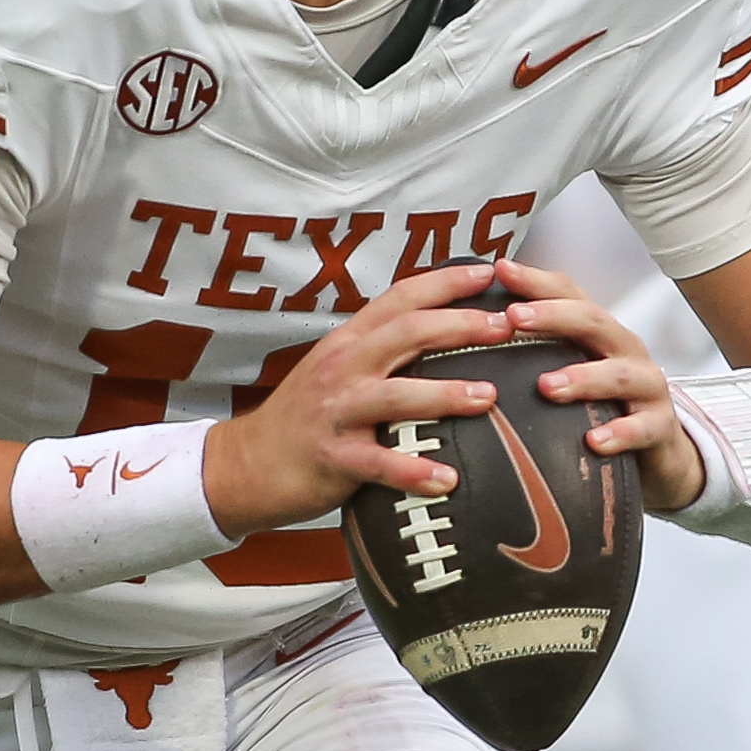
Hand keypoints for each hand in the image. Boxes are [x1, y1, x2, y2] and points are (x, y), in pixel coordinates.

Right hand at [203, 260, 513, 533]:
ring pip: (395, 395)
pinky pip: (379, 464)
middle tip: (504, 326)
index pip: (401, 298)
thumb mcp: (338, 368)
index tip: (489, 272)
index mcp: (349, 342)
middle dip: (459, 326)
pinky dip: (414, 471)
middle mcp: (343, 368)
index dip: (445, 282)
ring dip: (444, 394)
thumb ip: (383, 349)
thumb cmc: (307, 416)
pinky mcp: (333, 458)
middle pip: (406, 335)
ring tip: (487, 397)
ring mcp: (337, 412)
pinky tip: (447, 479)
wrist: (247, 463)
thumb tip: (445, 331)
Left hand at [484, 258, 706, 512]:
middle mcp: (624, 350)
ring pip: (619, 373)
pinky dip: (620, 433)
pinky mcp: (660, 426)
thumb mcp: (574, 370)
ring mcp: (647, 387)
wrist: (659, 449)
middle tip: (514, 318)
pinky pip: (643, 428)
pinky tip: (594, 441)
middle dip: (554, 316)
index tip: (500, 271)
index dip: (537, 281)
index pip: (570, 294)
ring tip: (547, 386)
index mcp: (599, 332)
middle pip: (594, 321)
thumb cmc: (605, 404)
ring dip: (583, 377)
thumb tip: (472, 332)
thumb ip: (534, 352)